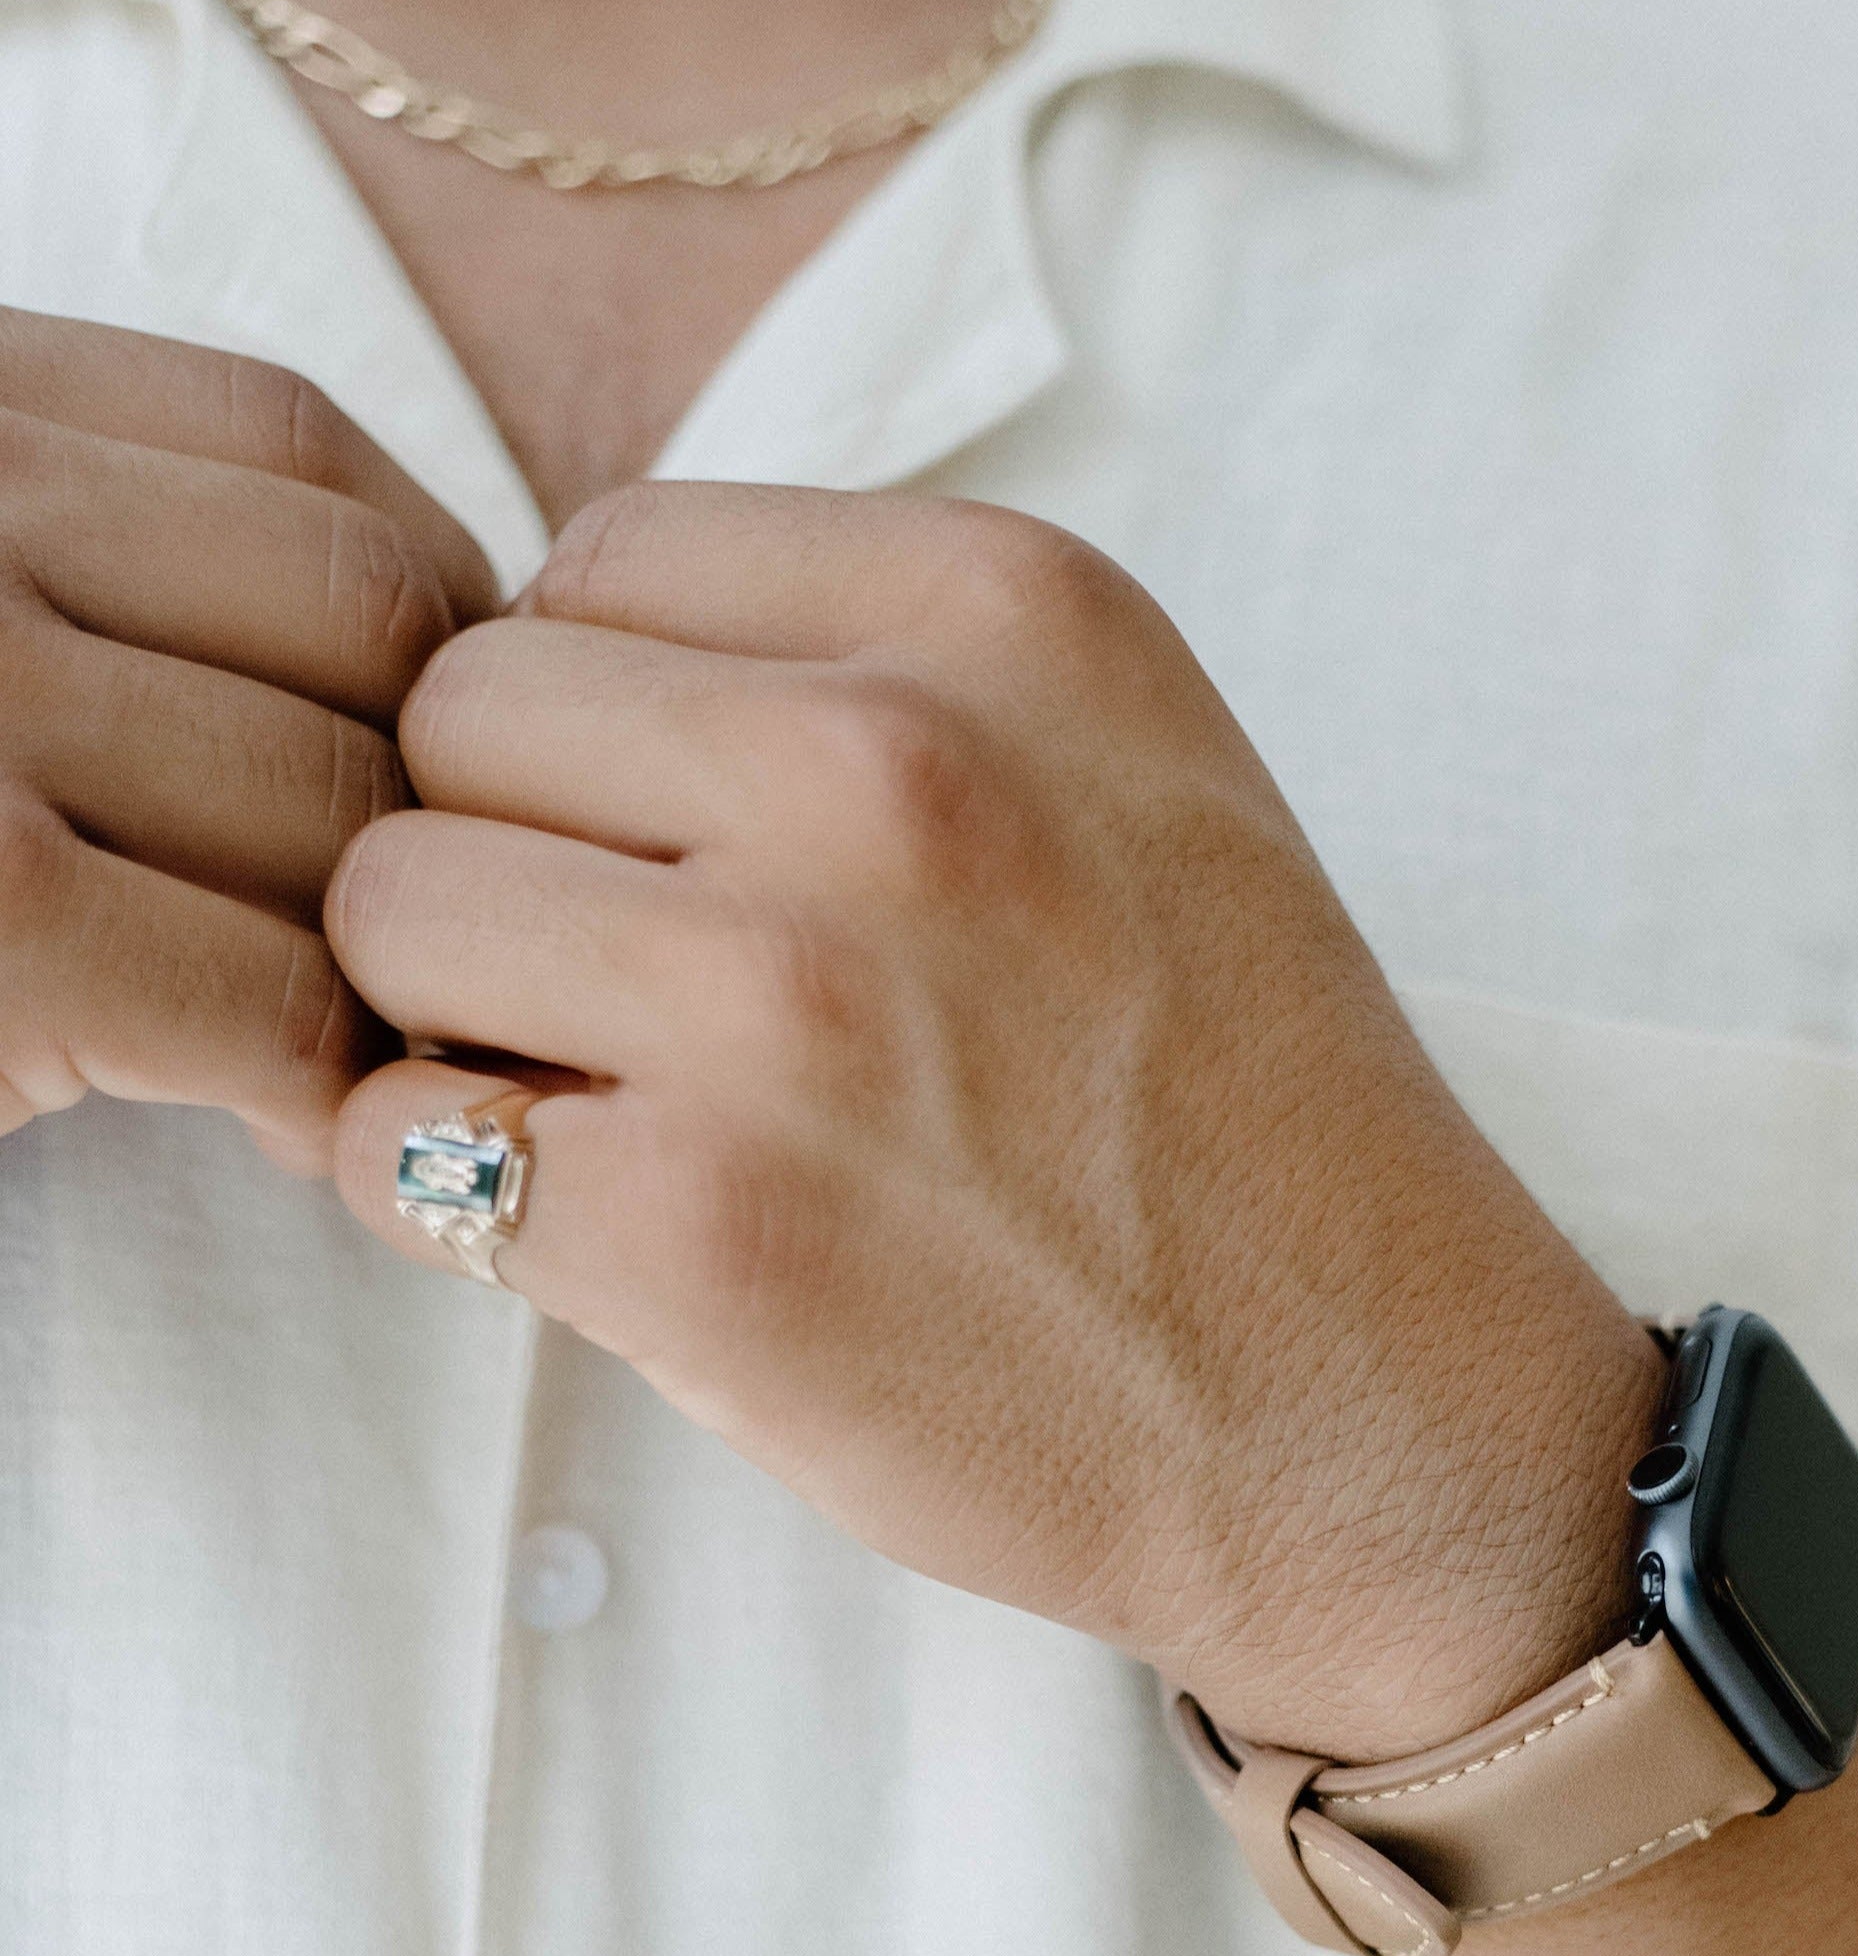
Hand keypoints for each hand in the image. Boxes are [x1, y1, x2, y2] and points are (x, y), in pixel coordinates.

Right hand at [0, 309, 496, 1170]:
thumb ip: (79, 551)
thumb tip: (419, 629)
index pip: (291, 443)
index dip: (429, 590)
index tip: (437, 726)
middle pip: (360, 622)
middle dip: (437, 785)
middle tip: (425, 903)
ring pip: (334, 807)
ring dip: (388, 940)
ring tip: (348, 1018)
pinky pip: (262, 995)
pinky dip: (316, 1077)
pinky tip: (273, 1120)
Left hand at [329, 484, 1662, 1754]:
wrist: (1370, 1402)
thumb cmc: (1228, 1086)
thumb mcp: (1122, 762)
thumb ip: (856, 666)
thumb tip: (521, 671)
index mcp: (1010, 608)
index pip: (597, 553)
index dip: (603, 713)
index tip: (693, 839)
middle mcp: (901, 764)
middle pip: (465, 710)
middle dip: (515, 845)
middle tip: (644, 983)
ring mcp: (797, 996)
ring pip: (389, 907)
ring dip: (464, 1013)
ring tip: (625, 1096)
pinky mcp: (708, 1230)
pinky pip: (390, 1141)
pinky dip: (455, 1190)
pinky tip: (613, 1228)